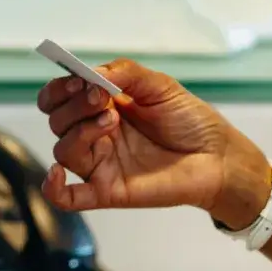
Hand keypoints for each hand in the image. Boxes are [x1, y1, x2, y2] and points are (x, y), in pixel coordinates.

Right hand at [37, 58, 271, 225]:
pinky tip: (57, 174)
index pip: (61, 97)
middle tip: (101, 98)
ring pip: (63, 150)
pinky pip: (68, 197)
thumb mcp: (159, 86)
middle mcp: (96, 135)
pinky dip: (53, 189)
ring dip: (78, 132)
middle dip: (74, 105)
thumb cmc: (190, 120)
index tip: (79, 80)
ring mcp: (101, 163)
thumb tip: (92, 73)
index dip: (61, 88)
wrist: (217, 155)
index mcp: (103, 107)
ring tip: (111, 121)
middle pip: (58, 121)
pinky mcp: (108, 191)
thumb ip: (125, 73)